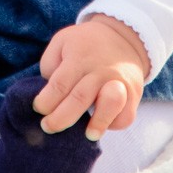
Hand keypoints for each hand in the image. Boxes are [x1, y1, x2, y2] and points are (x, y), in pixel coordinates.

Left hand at [32, 15, 148, 140]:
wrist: (124, 37)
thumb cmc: (84, 45)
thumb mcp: (62, 42)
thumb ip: (50, 64)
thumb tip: (48, 92)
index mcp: (80, 57)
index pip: (59, 84)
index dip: (45, 102)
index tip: (38, 109)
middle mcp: (101, 69)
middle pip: (80, 98)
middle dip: (60, 119)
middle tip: (48, 127)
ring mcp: (120, 82)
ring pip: (111, 104)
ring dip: (98, 123)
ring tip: (88, 135)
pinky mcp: (134, 94)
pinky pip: (125, 116)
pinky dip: (113, 124)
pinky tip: (101, 124)